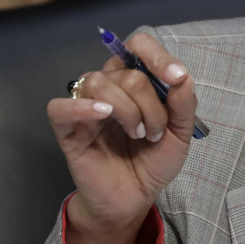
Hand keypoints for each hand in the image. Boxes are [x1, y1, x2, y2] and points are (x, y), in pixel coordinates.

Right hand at [46, 32, 197, 243]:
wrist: (135, 198)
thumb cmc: (154, 162)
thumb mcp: (180, 133)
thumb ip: (184, 103)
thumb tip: (181, 75)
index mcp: (136, 81)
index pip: (139, 45)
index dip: (157, 56)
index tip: (175, 78)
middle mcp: (110, 86)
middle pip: (127, 72)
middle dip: (151, 104)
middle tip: (154, 133)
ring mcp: (87, 106)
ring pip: (100, 83)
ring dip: (128, 111)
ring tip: (138, 135)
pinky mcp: (67, 130)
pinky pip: (60, 107)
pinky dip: (81, 107)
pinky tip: (103, 116)